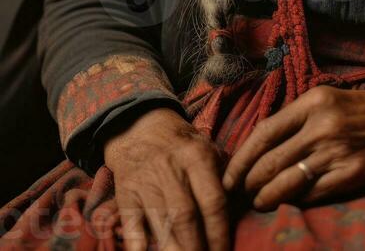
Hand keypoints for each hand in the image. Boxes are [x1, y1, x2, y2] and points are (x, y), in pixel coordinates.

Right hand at [103, 106, 229, 250]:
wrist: (138, 125)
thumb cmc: (179, 142)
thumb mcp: (205, 146)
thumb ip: (220, 174)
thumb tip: (239, 205)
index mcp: (197, 157)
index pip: (213, 200)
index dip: (220, 232)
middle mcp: (172, 170)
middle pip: (186, 216)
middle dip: (197, 248)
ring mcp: (147, 183)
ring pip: (162, 222)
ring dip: (173, 249)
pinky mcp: (126, 193)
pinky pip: (131, 222)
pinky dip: (137, 243)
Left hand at [222, 76, 364, 210]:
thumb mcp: (333, 100)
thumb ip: (300, 119)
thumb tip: (263, 146)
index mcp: (314, 101)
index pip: (263, 132)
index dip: (241, 159)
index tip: (229, 175)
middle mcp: (321, 125)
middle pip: (268, 162)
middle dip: (249, 184)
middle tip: (242, 195)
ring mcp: (336, 151)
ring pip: (285, 184)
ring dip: (266, 198)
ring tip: (261, 203)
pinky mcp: (352, 175)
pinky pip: (311, 196)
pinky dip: (296, 202)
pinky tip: (292, 202)